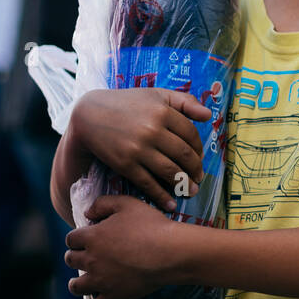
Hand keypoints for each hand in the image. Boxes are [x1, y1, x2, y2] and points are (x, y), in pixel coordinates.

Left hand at [65, 194, 178, 298]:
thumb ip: (103, 203)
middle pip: (70, 260)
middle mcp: (91, 259)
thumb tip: (87, 212)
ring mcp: (100, 280)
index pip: (72, 238)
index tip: (86, 238)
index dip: (78, 238)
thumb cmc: (151, 225)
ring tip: (82, 282)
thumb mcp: (128, 203)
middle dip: (76, 257)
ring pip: (76, 286)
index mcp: (93, 236)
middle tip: (87, 257)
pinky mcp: (113, 297)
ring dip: (77, 283)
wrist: (169, 252)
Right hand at [68, 88, 210, 210]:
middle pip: (183, 155)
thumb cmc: (128, 103)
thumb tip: (208, 115)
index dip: (198, 149)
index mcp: (163, 112)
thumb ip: (185, 102)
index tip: (200, 158)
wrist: (90, 115)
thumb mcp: (157, 94)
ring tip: (190, 191)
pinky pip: (148, 183)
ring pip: (169, 171)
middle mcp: (153, 130)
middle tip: (199, 179)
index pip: (191, 135)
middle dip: (195, 170)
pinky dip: (161, 196)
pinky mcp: (125, 164)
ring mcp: (139, 149)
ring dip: (183, 185)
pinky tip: (171, 204)